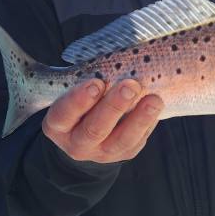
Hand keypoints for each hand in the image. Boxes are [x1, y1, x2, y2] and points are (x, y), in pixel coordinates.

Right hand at [42, 78, 163, 162]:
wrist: (89, 132)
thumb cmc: (83, 100)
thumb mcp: (74, 92)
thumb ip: (86, 80)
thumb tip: (112, 61)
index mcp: (58, 124)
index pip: (63, 114)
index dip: (79, 100)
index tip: (96, 82)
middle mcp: (76, 143)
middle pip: (94, 129)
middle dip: (113, 106)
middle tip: (130, 85)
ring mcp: (101, 152)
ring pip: (121, 140)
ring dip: (139, 118)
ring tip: (153, 100)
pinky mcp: (123, 154)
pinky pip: (137, 142)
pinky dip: (148, 123)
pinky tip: (156, 107)